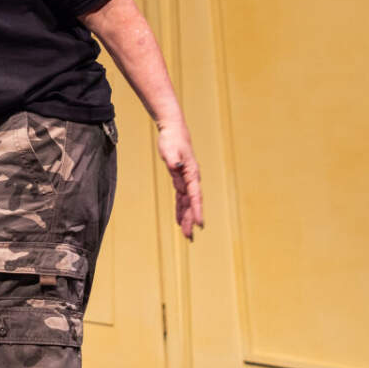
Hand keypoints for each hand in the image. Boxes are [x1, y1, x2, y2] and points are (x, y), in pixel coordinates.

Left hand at [157, 122, 203, 238]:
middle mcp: (191, 179)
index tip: (199, 223)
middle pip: (192, 203)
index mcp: (191, 173)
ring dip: (187, 218)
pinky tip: (179, 220)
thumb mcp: (169, 149)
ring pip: (187, 203)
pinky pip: (181, 198)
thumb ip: (173, 160)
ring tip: (186, 233)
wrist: (173, 131)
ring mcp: (186, 180)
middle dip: (191, 220)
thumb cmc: (171, 139)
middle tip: (190, 236)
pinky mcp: (180, 179)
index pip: (195, 195)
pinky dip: (180, 209)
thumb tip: (178, 169)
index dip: (197, 210)